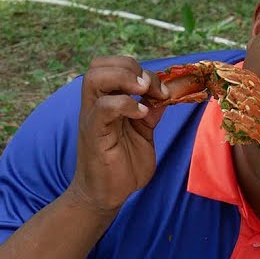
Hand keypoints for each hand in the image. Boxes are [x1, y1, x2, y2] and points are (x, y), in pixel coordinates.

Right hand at [66, 57, 167, 214]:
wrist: (108, 193)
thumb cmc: (124, 164)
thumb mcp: (143, 133)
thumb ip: (151, 113)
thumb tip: (166, 94)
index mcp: (107, 101)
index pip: (111, 66)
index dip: (137, 68)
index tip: (160, 88)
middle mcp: (96, 104)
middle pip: (100, 64)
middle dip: (131, 68)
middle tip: (152, 89)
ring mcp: (93, 117)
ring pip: (95, 78)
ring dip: (125, 79)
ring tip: (146, 94)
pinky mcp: (95, 133)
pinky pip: (103, 108)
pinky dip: (124, 104)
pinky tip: (142, 114)